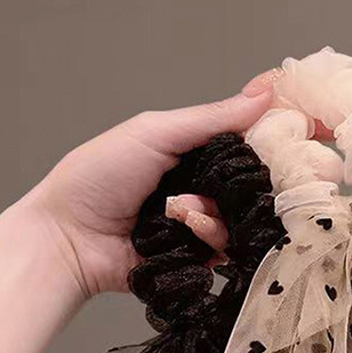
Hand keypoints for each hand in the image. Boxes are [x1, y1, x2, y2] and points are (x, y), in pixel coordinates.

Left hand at [26, 71, 279, 298]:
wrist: (68, 238)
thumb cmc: (98, 177)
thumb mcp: (156, 132)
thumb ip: (212, 118)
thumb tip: (266, 93)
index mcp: (192, 153)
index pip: (244, 147)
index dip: (263, 146)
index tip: (283, 145)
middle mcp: (200, 189)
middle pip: (247, 188)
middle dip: (236, 187)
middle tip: (212, 186)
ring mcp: (199, 226)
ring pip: (239, 221)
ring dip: (213, 216)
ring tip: (181, 214)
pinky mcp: (196, 259)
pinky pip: (225, 251)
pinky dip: (210, 240)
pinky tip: (185, 233)